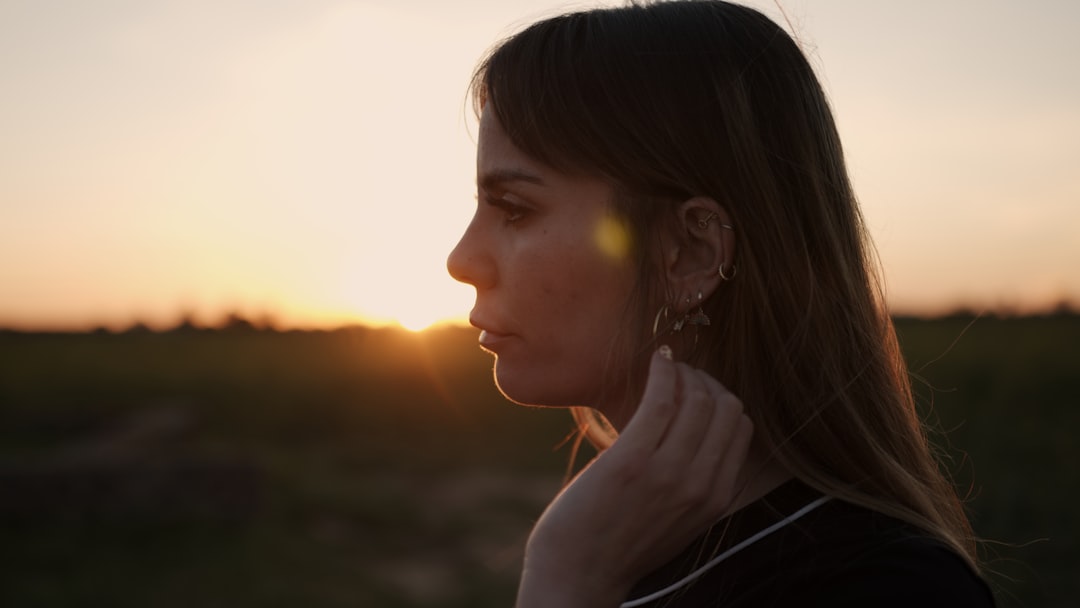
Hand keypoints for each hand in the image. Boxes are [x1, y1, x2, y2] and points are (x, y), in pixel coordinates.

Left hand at [516, 348, 754, 607]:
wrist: (578, 576)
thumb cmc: (619, 544)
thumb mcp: (678, 523)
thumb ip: (696, 488)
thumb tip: (702, 444)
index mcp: (716, 500)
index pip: (741, 428)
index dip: (721, 398)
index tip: (696, 388)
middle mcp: (700, 486)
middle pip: (725, 407)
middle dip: (706, 379)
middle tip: (680, 372)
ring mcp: (668, 473)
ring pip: (699, 398)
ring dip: (684, 371)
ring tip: (665, 366)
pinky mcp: (632, 460)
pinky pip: (661, 398)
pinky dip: (662, 372)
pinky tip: (654, 362)